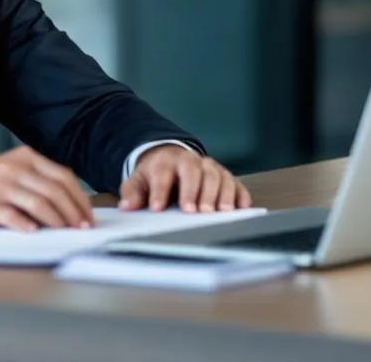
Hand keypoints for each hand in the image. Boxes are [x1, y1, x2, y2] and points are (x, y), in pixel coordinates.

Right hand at [0, 146, 95, 230]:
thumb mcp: (10, 172)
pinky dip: (28, 225)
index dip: (80, 198)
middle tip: (82, 228)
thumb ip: (36, 182)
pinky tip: (35, 232)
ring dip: (57, 221)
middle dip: (73, 211)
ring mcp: (0, 185)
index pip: (62, 176)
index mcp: (24, 157)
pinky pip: (14, 216)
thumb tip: (69, 205)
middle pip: (55, 190)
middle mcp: (13, 167)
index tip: (88, 215)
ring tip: (64, 232)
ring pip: (39, 203)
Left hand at [119, 145, 251, 212]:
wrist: (169, 158)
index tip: (157, 208)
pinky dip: (240, 194)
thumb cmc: (155, 174)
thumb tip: (128, 206)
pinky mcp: (225, 175)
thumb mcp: (138, 180)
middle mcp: (190, 161)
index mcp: (165, 162)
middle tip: (195, 211)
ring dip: (220, 194)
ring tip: (221, 212)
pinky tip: (242, 207)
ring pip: (218, 176)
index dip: (160, 191)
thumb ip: (133, 193)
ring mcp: (209, 167)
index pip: (162, 175)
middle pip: (194, 172)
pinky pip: (236, 182)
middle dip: (195, 191)